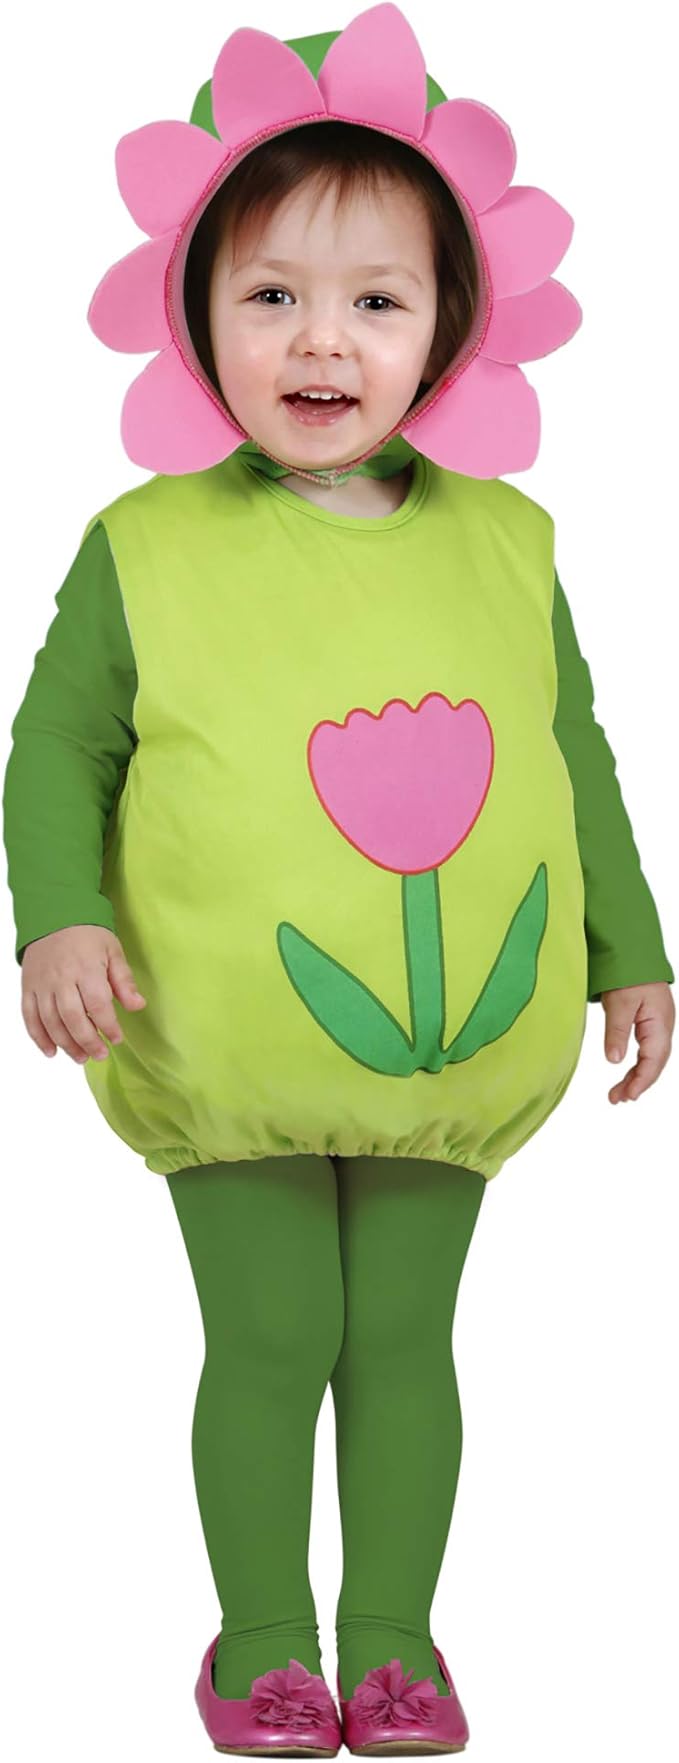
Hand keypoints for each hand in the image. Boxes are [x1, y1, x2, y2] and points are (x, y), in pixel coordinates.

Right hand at [20, 925, 145, 1064]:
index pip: (98, 1004)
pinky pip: (29, 1016)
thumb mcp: (113, 951)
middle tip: (100, 1055)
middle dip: (87, 1041)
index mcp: (86, 968)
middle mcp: (61, 979)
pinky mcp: (28, 987)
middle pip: (72, 1018)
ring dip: (65, 1044)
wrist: (54, 915)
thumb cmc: (87, 934)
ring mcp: (42, 984)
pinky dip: (38, 1037)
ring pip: (50, 1021)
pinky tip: (51, 1051)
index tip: (117, 1038)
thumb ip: (124, 980)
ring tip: (80, 1058)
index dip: (108, 1026)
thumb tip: (137, 1006)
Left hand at [601, 981, 674, 1102]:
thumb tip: (614, 1060)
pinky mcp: (650, 1024)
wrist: (634, 953)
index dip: (641, 1081)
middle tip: (617, 1099)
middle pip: (654, 1063)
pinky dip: (637, 1065)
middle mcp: (663, 1028)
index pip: (654, 1060)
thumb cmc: (629, 974)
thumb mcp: (620, 1003)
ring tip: (618, 1094)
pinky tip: (628, 1074)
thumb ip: (617, 1031)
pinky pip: (647, 1051)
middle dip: (637, 1083)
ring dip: (636, 1077)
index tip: (627, 1096)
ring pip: (651, 1059)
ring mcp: (658, 1026)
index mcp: (660, 1024)